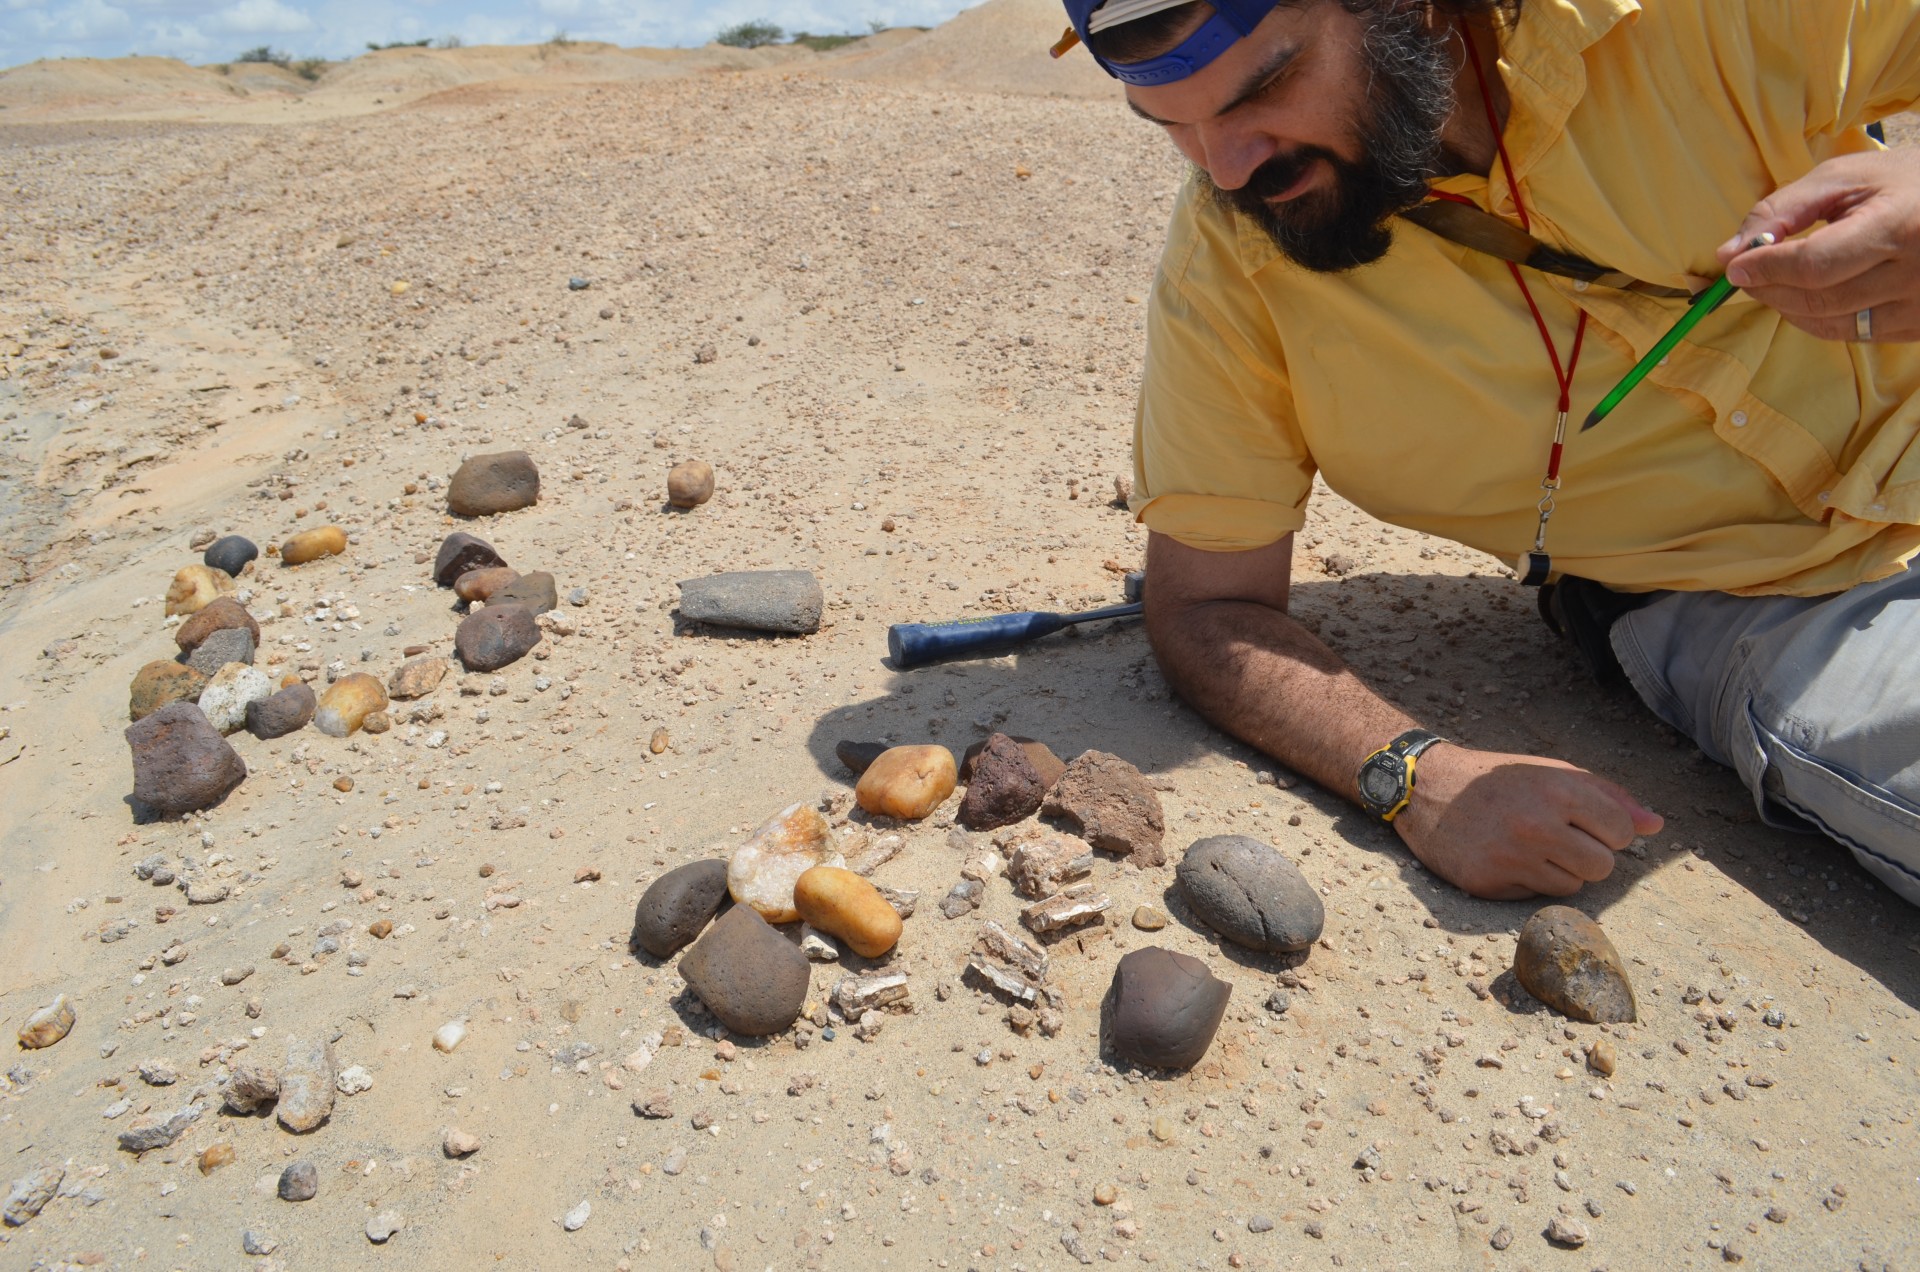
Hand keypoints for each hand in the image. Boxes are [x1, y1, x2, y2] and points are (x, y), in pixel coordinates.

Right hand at [1391, 745, 1662, 899]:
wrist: (1424, 788)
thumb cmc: (1496, 779)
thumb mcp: (1551, 772)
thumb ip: (1608, 796)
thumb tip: (1657, 826)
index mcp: (1558, 790)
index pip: (1621, 832)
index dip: (1608, 831)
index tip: (1585, 822)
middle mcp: (1537, 825)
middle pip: (1602, 867)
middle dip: (1588, 856)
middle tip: (1558, 838)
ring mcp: (1511, 857)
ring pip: (1573, 887)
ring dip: (1560, 871)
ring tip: (1531, 847)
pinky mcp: (1488, 883)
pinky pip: (1536, 897)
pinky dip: (1529, 882)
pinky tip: (1506, 858)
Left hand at [1716, 149, 1919, 341]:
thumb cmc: (1904, 183)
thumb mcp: (1846, 178)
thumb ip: (1783, 209)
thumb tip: (1730, 253)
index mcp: (1898, 227)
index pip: (1815, 265)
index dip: (1767, 269)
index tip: (1736, 265)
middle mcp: (1914, 273)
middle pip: (1819, 300)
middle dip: (1770, 289)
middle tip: (1748, 273)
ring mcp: (1919, 305)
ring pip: (1832, 325)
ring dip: (1789, 308)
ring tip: (1776, 282)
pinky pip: (1855, 334)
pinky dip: (1820, 319)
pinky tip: (1812, 295)